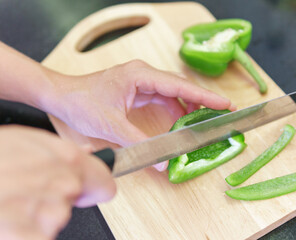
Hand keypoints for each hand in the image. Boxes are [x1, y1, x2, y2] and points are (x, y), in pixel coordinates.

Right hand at [0, 126, 115, 239]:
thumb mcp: (20, 140)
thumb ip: (57, 149)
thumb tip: (86, 154)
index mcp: (65, 158)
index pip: (103, 182)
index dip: (95, 188)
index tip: (87, 192)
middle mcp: (63, 185)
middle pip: (71, 204)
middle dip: (53, 200)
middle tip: (21, 191)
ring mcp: (48, 215)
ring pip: (52, 223)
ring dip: (33, 217)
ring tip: (6, 200)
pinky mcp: (31, 236)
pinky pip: (38, 237)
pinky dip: (24, 233)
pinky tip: (7, 220)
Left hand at [45, 60, 235, 170]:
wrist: (62, 96)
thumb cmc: (81, 103)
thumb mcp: (111, 126)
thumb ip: (138, 144)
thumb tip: (160, 162)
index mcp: (141, 75)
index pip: (179, 86)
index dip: (205, 96)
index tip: (225, 104)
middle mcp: (144, 75)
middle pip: (181, 87)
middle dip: (202, 101)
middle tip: (223, 113)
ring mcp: (142, 82)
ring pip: (173, 93)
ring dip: (188, 107)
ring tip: (205, 121)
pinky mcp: (138, 90)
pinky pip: (163, 99)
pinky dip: (174, 110)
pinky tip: (181, 122)